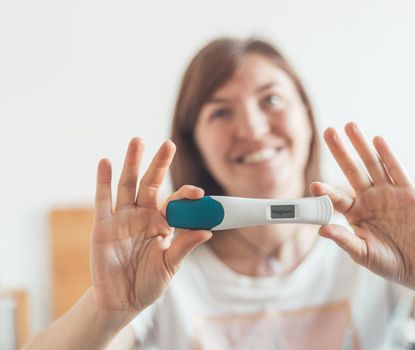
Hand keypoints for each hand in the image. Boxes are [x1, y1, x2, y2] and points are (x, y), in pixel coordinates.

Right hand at [90, 138, 211, 314]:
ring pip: (128, 185)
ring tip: (137, 141)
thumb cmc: (149, 282)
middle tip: (168, 145)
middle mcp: (144, 215)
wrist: (121, 300)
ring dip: (132, 163)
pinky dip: (103, 181)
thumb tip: (208, 231)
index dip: (186, 196)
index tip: (199, 194)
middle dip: (159, 164)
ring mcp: (123, 218)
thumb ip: (184, 247)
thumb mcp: (170, 266)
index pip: (176, 202)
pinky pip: (103, 200)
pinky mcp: (103, 225)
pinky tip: (105, 162)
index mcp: (163, 223)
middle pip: (152, 184)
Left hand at [311, 122, 414, 285]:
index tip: (314, 184)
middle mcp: (368, 198)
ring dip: (361, 145)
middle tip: (328, 131)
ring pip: (372, 164)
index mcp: (355, 213)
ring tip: (350, 126)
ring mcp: (387, 193)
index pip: (337, 199)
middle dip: (340, 152)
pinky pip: (395, 170)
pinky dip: (387, 155)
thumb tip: (322, 230)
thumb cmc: (387, 261)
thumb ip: (345, 241)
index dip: (326, 191)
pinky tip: (377, 140)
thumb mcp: (364, 254)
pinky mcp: (407, 191)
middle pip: (351, 170)